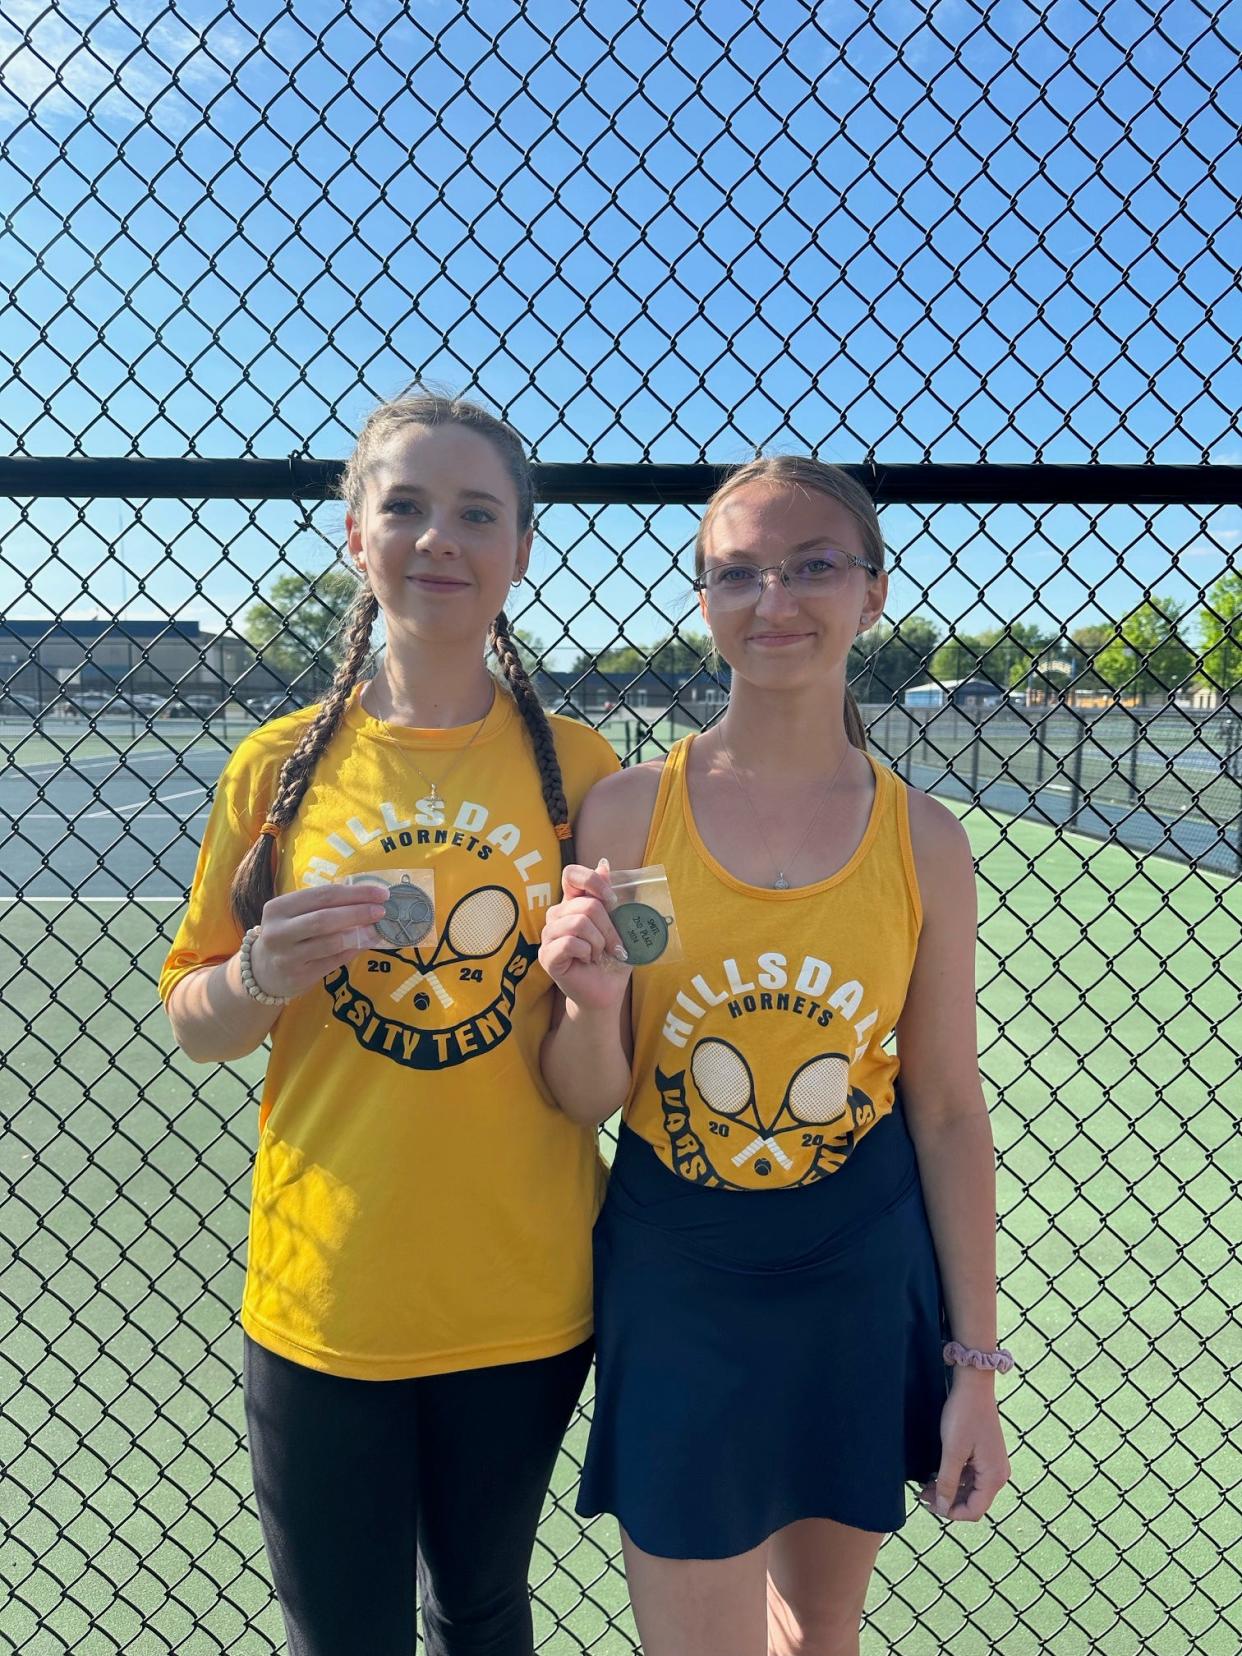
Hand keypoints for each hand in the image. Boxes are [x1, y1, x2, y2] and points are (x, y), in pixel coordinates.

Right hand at [247, 883, 389, 998]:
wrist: (261, 972)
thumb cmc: (287, 935)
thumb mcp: (294, 915)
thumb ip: (323, 906)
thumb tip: (368, 899)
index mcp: (278, 908)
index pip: (323, 895)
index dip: (355, 893)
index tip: (380, 893)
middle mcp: (279, 931)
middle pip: (326, 918)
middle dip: (359, 912)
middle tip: (382, 911)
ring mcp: (287, 956)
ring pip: (331, 942)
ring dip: (359, 934)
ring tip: (377, 929)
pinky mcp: (298, 976)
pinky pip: (333, 961)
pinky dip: (352, 951)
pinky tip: (365, 944)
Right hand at [539, 859, 630, 1012]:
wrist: (607, 991)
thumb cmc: (612, 958)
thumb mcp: (620, 924)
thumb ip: (611, 896)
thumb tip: (603, 864)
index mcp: (573, 903)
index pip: (571, 874)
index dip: (593, 881)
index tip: (612, 900)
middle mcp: (557, 915)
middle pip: (585, 904)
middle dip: (609, 927)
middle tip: (615, 946)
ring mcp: (549, 935)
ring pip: (578, 923)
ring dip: (599, 942)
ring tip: (599, 955)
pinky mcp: (546, 955)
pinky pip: (570, 943)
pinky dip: (587, 952)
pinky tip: (587, 961)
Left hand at [920, 1371, 1010, 1521]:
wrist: (973, 1386)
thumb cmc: (963, 1415)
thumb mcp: (952, 1451)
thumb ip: (948, 1482)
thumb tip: (942, 1507)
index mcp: (994, 1477)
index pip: (974, 1511)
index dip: (951, 1513)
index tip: (930, 1506)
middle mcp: (998, 1474)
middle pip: (974, 1502)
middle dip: (948, 1502)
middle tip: (923, 1496)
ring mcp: (993, 1464)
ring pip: (971, 1489)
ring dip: (950, 1491)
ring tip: (925, 1487)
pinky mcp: (986, 1455)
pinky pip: (971, 1476)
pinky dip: (955, 1479)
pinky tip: (937, 1475)